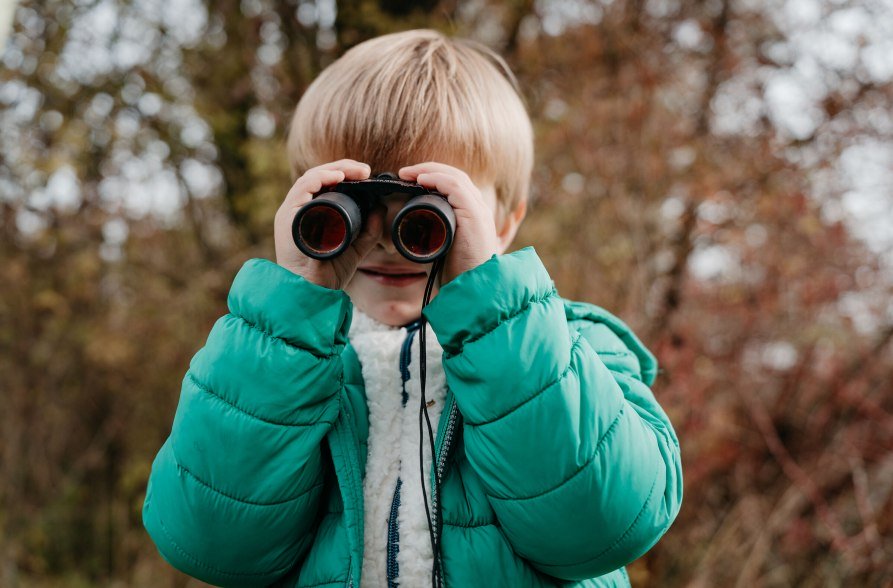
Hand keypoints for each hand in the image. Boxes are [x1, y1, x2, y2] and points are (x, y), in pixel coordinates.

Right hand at [274, 159, 383, 289]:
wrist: (313, 292)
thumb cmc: (329, 273)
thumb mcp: (356, 247)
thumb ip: (369, 229)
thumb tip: (381, 206)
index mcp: (311, 214)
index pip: (326, 184)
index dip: (346, 175)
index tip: (366, 175)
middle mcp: (299, 209)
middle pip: (320, 177)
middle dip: (344, 169)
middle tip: (365, 170)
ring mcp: (292, 212)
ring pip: (312, 178)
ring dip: (336, 170)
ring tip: (357, 171)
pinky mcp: (288, 216)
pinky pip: (302, 187)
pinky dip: (321, 178)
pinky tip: (338, 178)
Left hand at [398, 162, 498, 283]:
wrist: (471, 290)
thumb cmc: (455, 274)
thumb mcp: (439, 249)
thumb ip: (428, 237)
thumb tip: (405, 231)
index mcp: (472, 214)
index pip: (454, 185)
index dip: (432, 177)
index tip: (409, 179)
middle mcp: (478, 209)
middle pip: (454, 176)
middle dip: (428, 170)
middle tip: (405, 173)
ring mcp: (478, 211)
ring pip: (455, 177)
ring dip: (429, 171)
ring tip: (407, 173)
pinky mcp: (474, 215)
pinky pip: (456, 188)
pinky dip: (437, 179)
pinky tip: (421, 180)